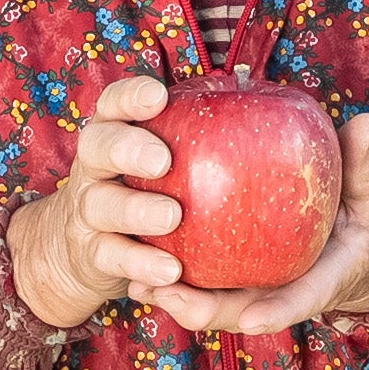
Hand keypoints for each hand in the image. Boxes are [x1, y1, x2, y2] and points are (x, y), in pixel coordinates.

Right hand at [8, 75, 185, 329]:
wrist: (81, 248)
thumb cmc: (146, 188)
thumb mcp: (164, 158)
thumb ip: (205, 139)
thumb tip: (287, 115)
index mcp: (115, 133)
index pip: (114, 104)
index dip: (131, 96)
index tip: (158, 96)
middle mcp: (95, 166)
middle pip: (97, 147)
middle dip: (127, 148)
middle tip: (163, 161)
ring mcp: (88, 210)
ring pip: (101, 205)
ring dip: (135, 211)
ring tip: (171, 217)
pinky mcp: (93, 254)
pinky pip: (114, 259)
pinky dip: (141, 265)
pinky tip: (172, 273)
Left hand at [145, 111, 368, 339]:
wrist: (361, 251)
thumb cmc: (368, 220)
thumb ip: (364, 163)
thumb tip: (368, 123)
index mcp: (325, 278)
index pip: (302, 299)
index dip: (276, 311)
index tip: (251, 320)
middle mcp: (285, 292)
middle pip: (240, 312)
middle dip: (202, 311)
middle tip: (167, 292)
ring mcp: (258, 290)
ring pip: (213, 305)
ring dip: (174, 299)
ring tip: (138, 281)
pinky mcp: (239, 278)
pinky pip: (202, 281)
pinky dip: (170, 278)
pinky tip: (134, 257)